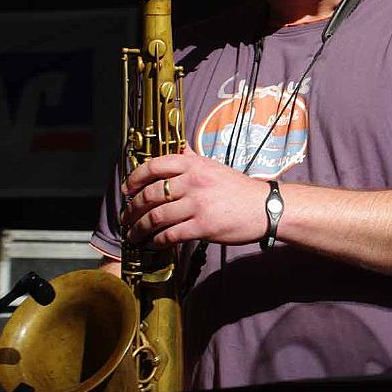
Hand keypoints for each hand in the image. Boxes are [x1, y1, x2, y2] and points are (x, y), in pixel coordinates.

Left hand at [121, 146, 270, 247]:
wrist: (265, 208)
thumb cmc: (239, 189)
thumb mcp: (214, 167)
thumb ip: (192, 159)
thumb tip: (178, 148)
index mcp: (194, 165)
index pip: (155, 166)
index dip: (135, 178)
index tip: (127, 190)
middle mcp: (193, 182)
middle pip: (150, 195)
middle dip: (132, 209)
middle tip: (126, 217)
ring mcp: (197, 204)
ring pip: (156, 217)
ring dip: (139, 228)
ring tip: (134, 234)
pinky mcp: (203, 226)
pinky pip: (170, 235)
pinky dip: (157, 241)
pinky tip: (153, 243)